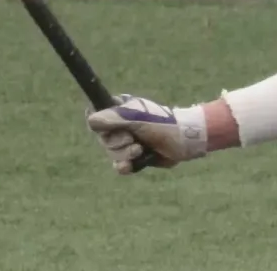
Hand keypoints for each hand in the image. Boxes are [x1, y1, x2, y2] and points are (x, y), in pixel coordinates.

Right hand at [85, 94, 207, 174]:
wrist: (185, 141)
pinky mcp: (134, 158)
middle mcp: (121, 125)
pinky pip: (119, 166)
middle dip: (117, 142)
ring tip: (140, 149)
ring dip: (124, 154)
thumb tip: (91, 120)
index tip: (109, 128)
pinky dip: (124, 166)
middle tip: (132, 138)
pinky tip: (131, 165)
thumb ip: (114, 118)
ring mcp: (127, 142)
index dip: (99, 124)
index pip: (96, 114)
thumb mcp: (137, 118)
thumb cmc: (163, 124)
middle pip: (102, 138)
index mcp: (120, 109)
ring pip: (111, 153)